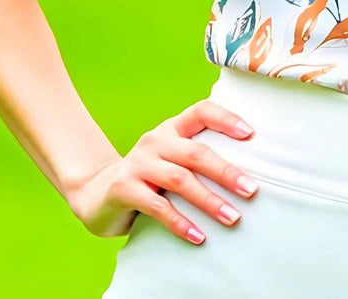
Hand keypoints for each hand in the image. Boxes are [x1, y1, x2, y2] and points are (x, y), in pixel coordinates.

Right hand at [67, 98, 260, 243]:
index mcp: (172, 128)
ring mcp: (138, 163)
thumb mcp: (171, 160)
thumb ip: (196, 159)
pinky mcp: (123, 188)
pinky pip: (157, 206)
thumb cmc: (149, 178)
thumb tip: (245, 178)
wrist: (96, 193)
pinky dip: (180, 222)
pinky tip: (199, 236)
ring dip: (209, 201)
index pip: (201, 111)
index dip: (226, 119)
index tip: (250, 134)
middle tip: (251, 190)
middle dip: (226, 172)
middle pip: (196, 152)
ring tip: (232, 217)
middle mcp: (156, 140)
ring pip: (180, 180)